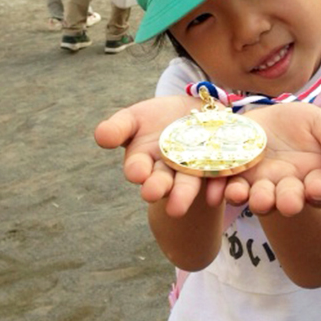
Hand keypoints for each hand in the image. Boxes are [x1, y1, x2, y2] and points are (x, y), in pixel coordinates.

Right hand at [94, 96, 226, 216]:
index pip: (138, 168)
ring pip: (189, 184)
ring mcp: (194, 171)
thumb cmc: (158, 118)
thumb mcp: (135, 118)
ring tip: (179, 206)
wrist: (195, 114)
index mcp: (144, 162)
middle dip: (159, 187)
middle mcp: (168, 172)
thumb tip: (101, 136)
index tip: (136, 172)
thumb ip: (119, 128)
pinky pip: (219, 180)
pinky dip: (218, 187)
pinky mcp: (219, 168)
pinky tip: (217, 193)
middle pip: (163, 181)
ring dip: (184, 194)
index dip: (137, 170)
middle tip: (153, 193)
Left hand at [224, 104, 320, 216]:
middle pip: (287, 199)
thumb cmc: (303, 125)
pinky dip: (221, 191)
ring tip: (252, 198)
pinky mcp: (234, 176)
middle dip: (286, 201)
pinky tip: (215, 193)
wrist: (269, 120)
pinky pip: (226, 186)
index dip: (320, 191)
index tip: (317, 189)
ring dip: (254, 199)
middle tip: (286, 204)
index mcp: (314, 178)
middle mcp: (286, 188)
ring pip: (257, 197)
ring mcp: (259, 184)